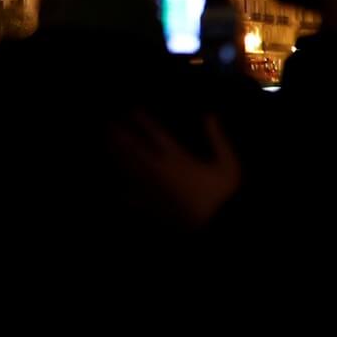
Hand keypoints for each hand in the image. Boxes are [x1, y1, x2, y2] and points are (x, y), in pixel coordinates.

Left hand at [111, 111, 241, 229]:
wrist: (219, 225)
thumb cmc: (225, 194)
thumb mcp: (228, 164)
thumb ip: (217, 138)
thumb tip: (210, 115)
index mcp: (180, 159)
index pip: (157, 134)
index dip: (144, 121)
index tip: (133, 111)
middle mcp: (162, 171)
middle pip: (136, 150)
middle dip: (121, 136)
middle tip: (108, 125)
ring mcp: (155, 189)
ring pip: (131, 169)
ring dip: (118, 155)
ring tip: (107, 144)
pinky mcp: (154, 206)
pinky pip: (134, 196)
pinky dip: (126, 190)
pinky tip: (120, 188)